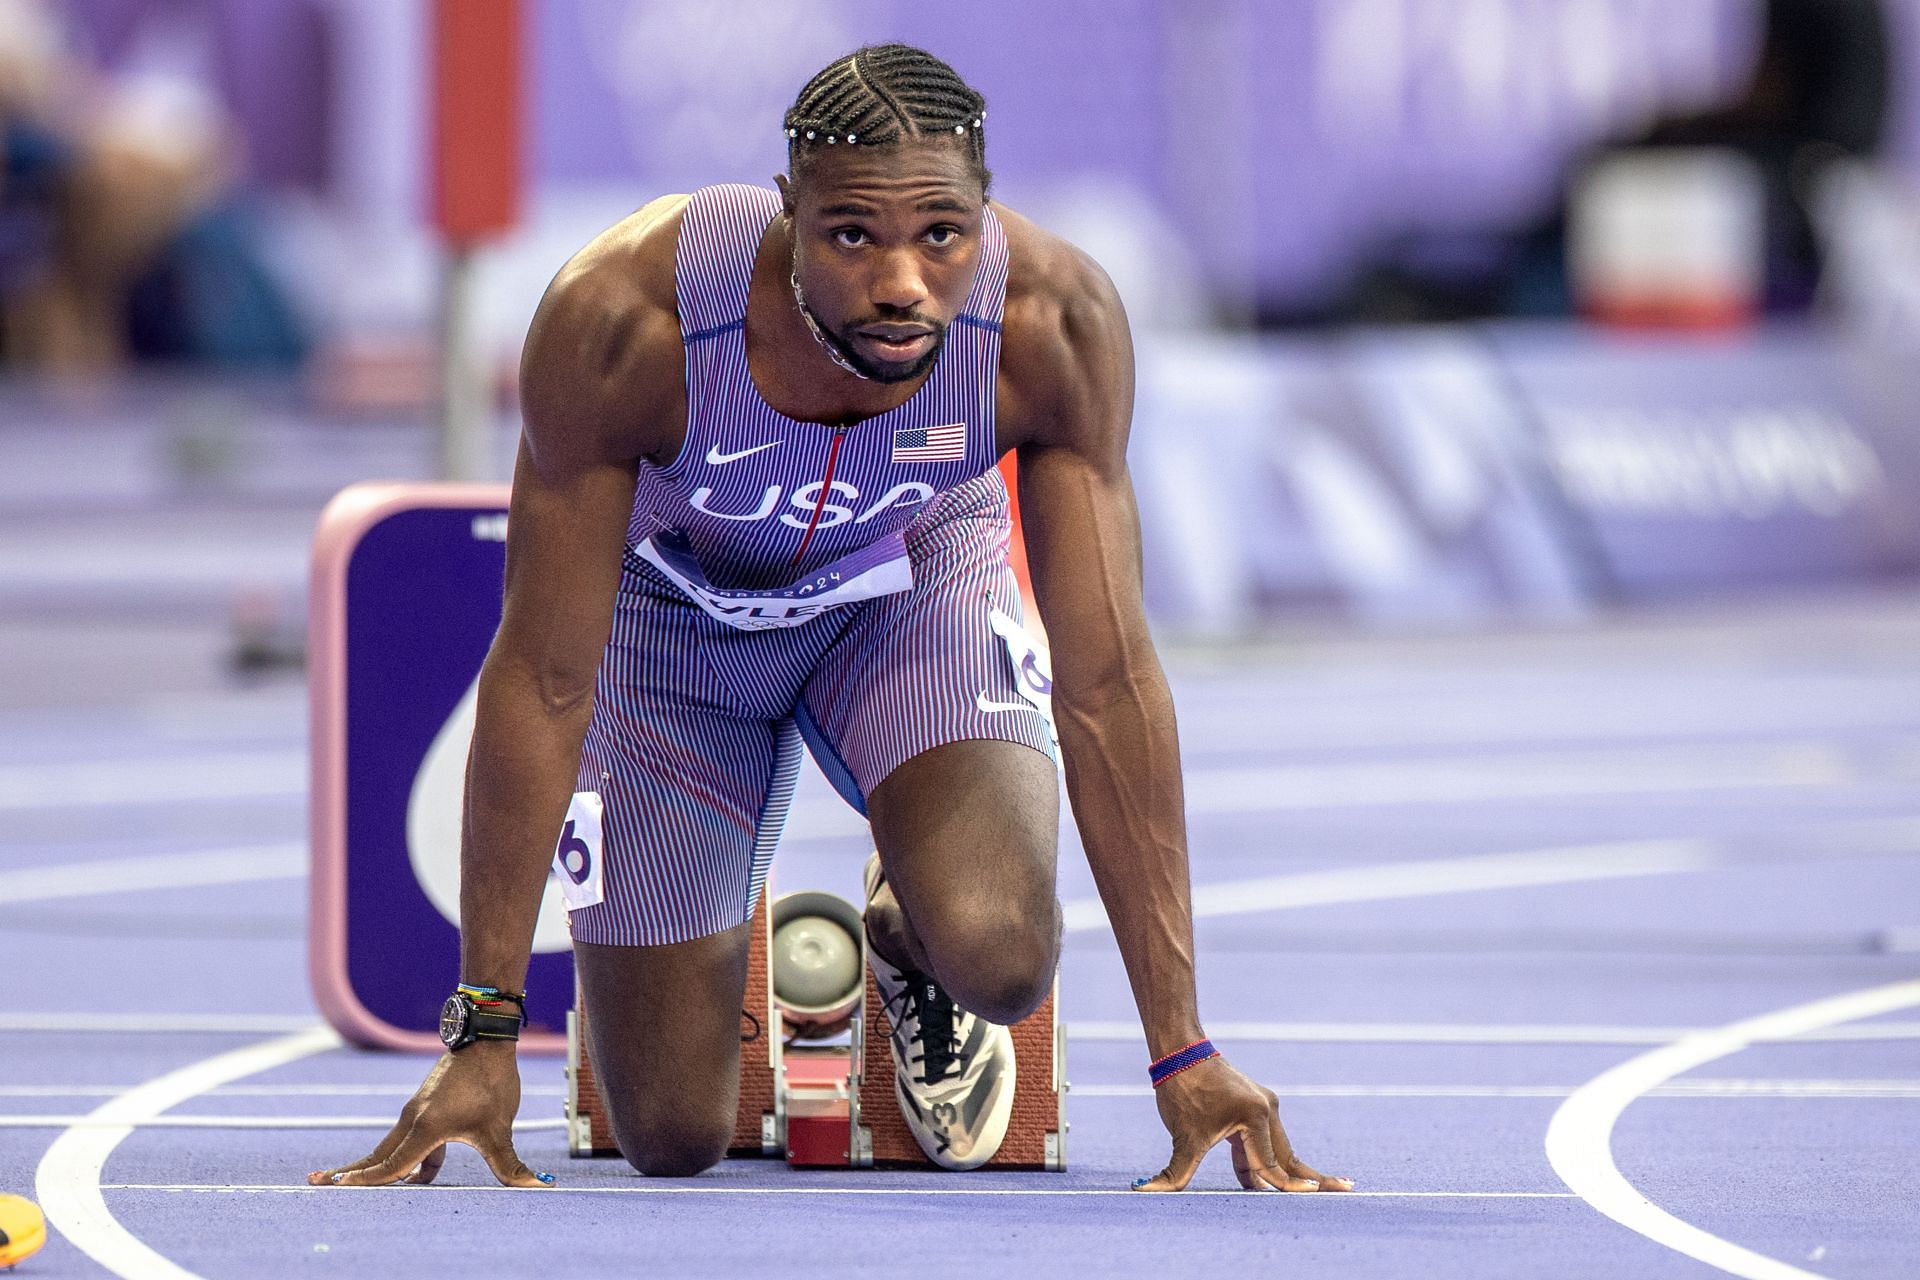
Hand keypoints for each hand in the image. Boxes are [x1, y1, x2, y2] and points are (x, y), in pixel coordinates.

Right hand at [306, 1043, 552, 1188]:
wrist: (486, 1040)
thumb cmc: (491, 1083)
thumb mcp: (500, 1129)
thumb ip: (509, 1163)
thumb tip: (535, 1184)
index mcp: (426, 1129)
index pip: (392, 1165)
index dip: (368, 1181)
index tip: (339, 1187)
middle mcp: (413, 1120)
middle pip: (378, 1155)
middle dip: (351, 1172)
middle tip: (317, 1182)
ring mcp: (417, 1112)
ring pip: (392, 1147)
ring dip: (377, 1167)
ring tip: (349, 1182)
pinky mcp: (425, 1107)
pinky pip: (408, 1139)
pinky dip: (405, 1158)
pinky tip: (419, 1177)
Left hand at [1131, 1056, 1352, 1192]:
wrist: (1180, 1051)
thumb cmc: (1181, 1091)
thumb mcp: (1182, 1137)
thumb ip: (1174, 1172)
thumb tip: (1146, 1193)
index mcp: (1255, 1117)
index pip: (1271, 1165)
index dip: (1287, 1188)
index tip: (1313, 1198)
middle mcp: (1267, 1109)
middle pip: (1289, 1156)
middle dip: (1313, 1178)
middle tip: (1347, 1189)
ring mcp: (1264, 1106)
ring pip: (1279, 1149)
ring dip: (1288, 1172)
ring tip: (1322, 1189)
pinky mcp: (1256, 1105)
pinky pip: (1266, 1141)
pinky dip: (1266, 1161)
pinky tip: (1265, 1184)